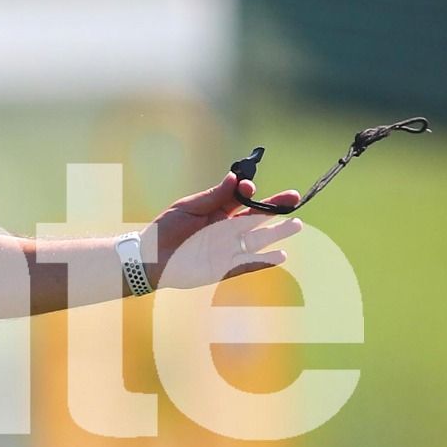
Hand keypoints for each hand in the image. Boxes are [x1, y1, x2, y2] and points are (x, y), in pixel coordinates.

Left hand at [148, 173, 304, 289]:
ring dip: (276, 233)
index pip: (241, 200)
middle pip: (255, 218)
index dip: (248, 192)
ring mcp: (226, 249)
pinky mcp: (223, 268)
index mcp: (217, 212)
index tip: (249, 188)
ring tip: (296, 224)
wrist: (150, 259)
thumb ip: (213, 196)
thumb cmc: (165, 230)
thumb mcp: (188, 208)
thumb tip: (236, 178)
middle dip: (274, 208)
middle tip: (294, 198)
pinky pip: (247, 264)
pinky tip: (280, 255)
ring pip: (257, 240)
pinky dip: (263, 261)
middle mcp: (225, 230)